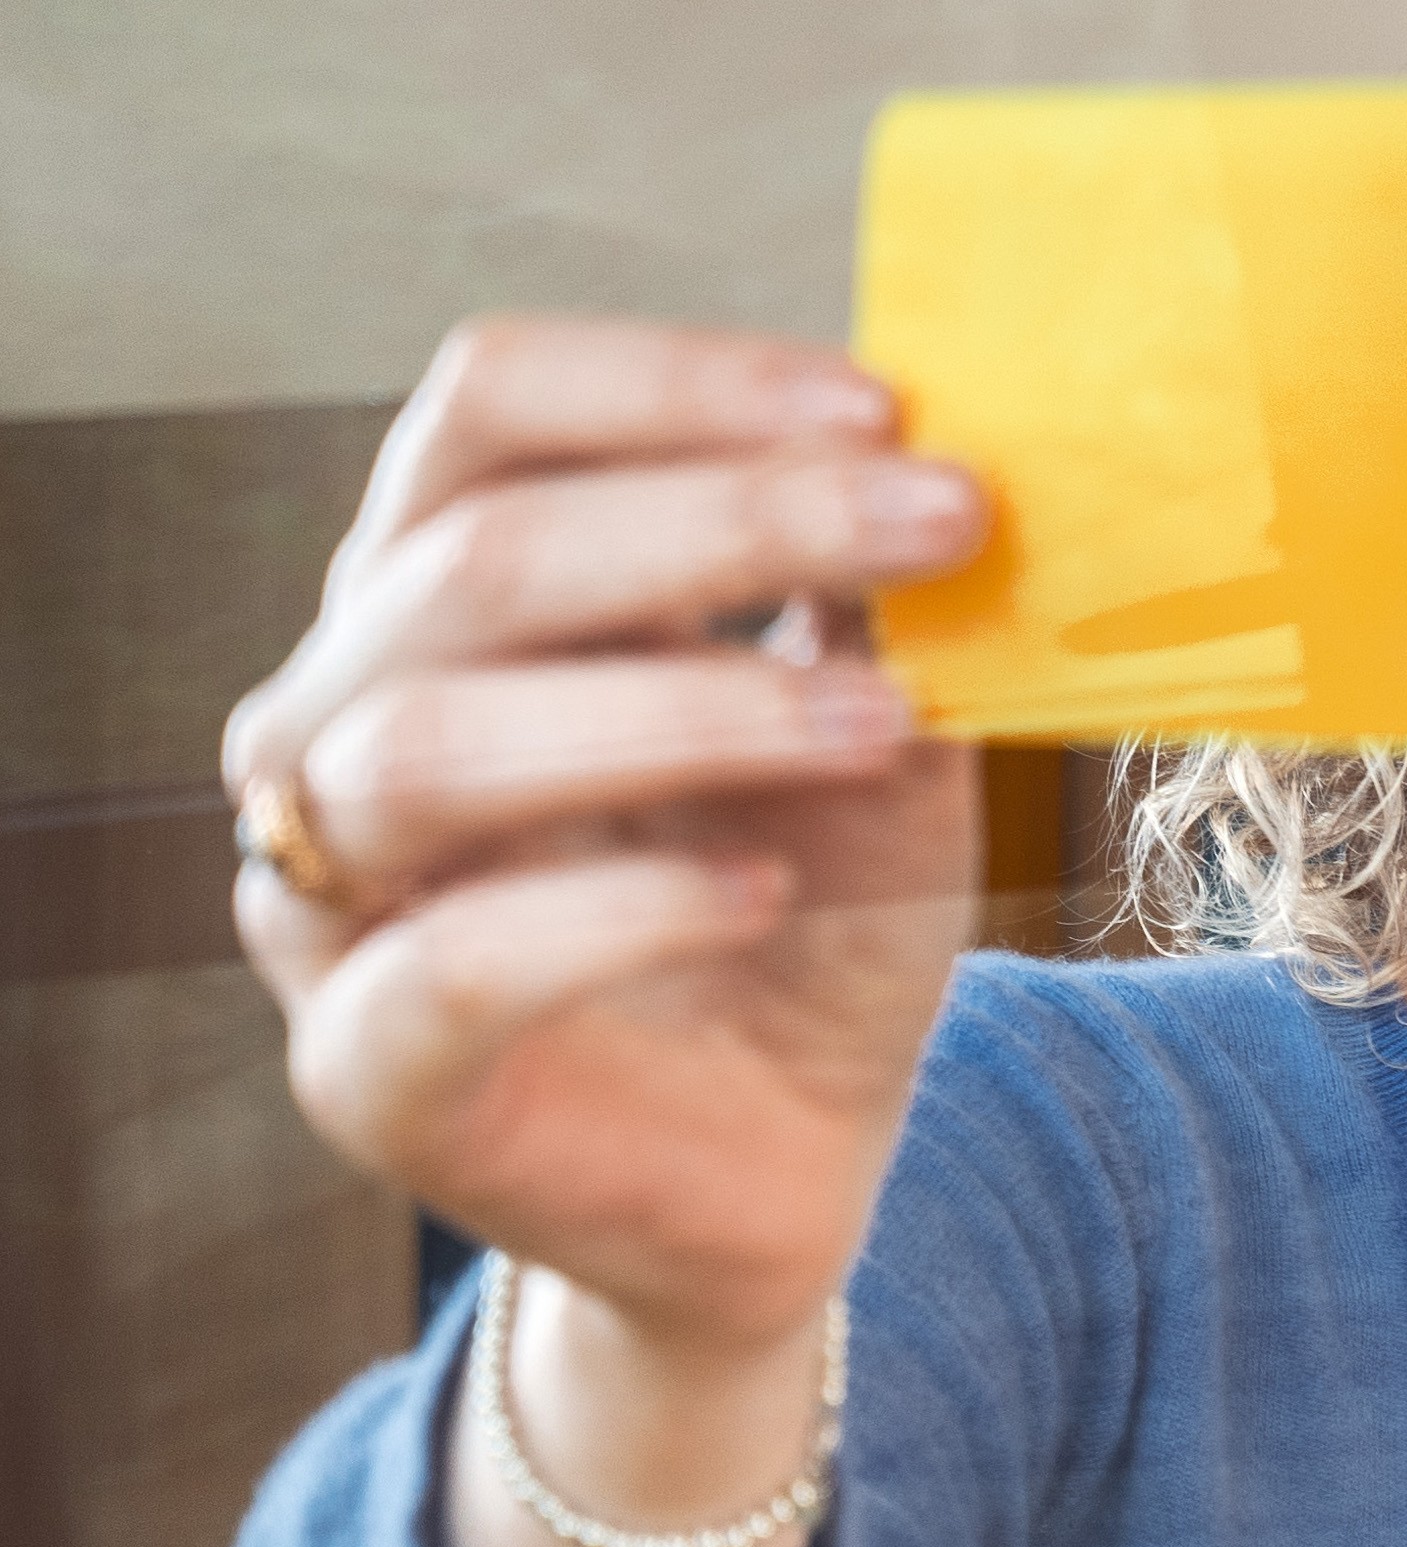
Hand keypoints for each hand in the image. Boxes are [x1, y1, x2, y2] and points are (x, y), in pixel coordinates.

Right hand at [225, 318, 991, 1546]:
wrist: (784, 1162)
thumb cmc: (808, 922)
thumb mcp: (877, 747)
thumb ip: (873, 621)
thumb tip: (933, 475)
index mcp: (447, 595)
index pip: (490, 412)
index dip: (675, 384)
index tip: (881, 409)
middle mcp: (346, 716)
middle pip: (474, 556)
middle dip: (730, 522)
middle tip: (940, 525)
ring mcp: (327, 896)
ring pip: (431, 743)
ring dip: (685, 708)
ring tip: (881, 719)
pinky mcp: (365, 1070)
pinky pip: (452, 962)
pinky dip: (619, 909)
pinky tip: (761, 889)